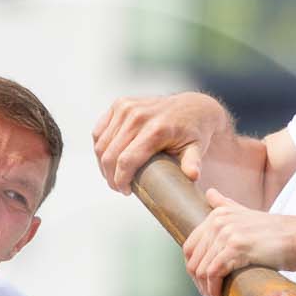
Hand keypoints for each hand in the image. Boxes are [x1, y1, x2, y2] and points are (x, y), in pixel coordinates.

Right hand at [91, 92, 232, 193]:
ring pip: (101, 144)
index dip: (120, 180)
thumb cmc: (194, 132)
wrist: (192, 107)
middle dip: (110, 176)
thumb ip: (193, 162)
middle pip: (110, 155)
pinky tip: (109, 158)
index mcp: (155, 129)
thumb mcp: (196, 148)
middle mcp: (138, 116)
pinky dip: (100, 147)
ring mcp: (127, 107)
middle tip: (118, 187)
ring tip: (113, 175)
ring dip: (103, 164)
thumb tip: (192, 175)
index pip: (126, 160)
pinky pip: (99, 131)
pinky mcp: (120, 104)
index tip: (125, 191)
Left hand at [180, 189, 295, 295]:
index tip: (207, 284)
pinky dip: (215, 291)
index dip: (195, 270)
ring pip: (201, 270)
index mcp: (218, 214)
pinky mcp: (236, 248)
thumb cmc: (280, 234)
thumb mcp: (249, 214)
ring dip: (207, 291)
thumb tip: (209, 193)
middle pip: (192, 261)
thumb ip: (227, 205)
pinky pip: (213, 274)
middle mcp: (219, 221)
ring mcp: (227, 233)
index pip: (190, 247)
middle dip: (200, 284)